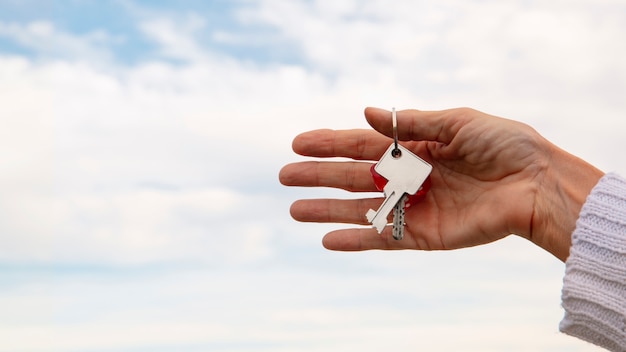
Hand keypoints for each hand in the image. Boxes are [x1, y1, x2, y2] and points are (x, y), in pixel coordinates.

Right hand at [279, 107, 602, 260]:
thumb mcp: (457, 122)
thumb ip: (411, 123)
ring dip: (327, 210)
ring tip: (294, 210)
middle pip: (353, 177)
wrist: (537, 184)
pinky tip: (327, 239)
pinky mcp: (424, 235)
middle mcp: (409, 178)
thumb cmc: (503, 145)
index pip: (362, 144)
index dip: (330, 143)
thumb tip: (366, 114)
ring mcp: (414, 208)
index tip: (298, 143)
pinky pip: (383, 239)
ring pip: (360, 209)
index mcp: (415, 148)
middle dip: (318, 176)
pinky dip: (356, 240)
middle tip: (284, 176)